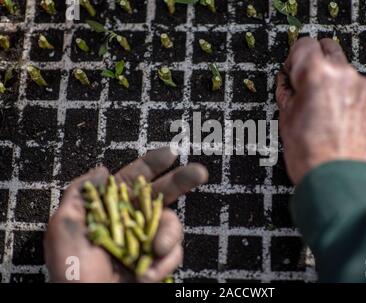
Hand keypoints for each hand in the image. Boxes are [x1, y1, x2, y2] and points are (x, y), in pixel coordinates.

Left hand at [44, 147, 207, 281]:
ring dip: (168, 236)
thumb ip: (80, 193)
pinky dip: (164, 263)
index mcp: (111, 207)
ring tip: (155, 250)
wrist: (84, 302)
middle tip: (200, 172)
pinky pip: (173, 254)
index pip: (134, 179)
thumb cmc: (70, 267)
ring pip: (172, 225)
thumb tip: (103, 170)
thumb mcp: (65, 224)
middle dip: (182, 180)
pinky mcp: (156, 261)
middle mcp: (132, 220)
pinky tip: (147, 274)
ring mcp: (146, 240)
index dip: (152, 164)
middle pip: (163, 194)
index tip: (171, 153)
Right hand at [276, 38, 365, 184]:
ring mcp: (363, 87)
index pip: (304, 44)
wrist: (339, 179)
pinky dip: (346, 95)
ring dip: (332, 80)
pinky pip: (357, 88)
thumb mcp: (285, 118)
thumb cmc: (310, 154)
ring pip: (344, 70)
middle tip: (305, 85)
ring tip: (322, 110)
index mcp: (317, 74)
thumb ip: (287, 91)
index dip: (293, 59)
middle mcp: (344, 74)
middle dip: (315, 62)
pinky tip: (337, 118)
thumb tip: (287, 81)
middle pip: (328, 48)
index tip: (291, 73)